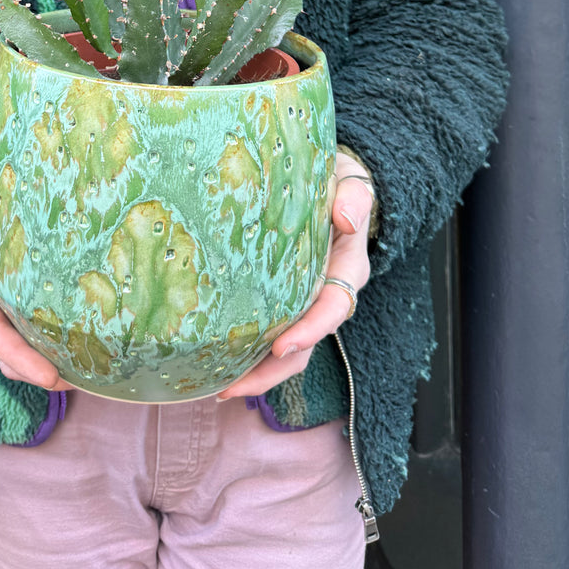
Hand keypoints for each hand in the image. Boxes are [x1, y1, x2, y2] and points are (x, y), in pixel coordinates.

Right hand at [0, 148, 72, 390]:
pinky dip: (48, 327)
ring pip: (17, 333)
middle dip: (37, 366)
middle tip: (81, 377)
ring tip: (85, 366)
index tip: (48, 375)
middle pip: (5, 342)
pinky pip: (27, 310)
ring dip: (44, 354)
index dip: (17, 355)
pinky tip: (78, 328)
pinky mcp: (9, 279)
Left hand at [214, 150, 374, 399]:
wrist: (330, 182)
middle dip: (272, 371)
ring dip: (255, 372)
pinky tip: (213, 363)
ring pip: (285, 349)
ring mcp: (302, 300)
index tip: (281, 346)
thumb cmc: (339, 183)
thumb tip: (345, 217)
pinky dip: (245, 351)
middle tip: (232, 386)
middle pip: (305, 344)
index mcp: (345, 270)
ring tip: (218, 387)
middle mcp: (325, 293)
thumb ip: (355, 197)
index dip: (309, 331)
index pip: (332, 308)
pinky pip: (267, 330)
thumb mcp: (353, 182)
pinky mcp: (280, 297)